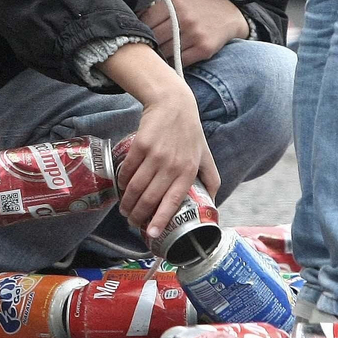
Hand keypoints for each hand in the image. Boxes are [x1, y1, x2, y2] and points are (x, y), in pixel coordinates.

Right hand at [100, 43, 220, 238]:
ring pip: (136, 187)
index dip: (161, 220)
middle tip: (133, 222)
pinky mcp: (140, 145)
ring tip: (125, 210)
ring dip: (128, 202)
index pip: (173, 201)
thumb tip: (214, 203)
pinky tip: (123, 187)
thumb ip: (211, 179)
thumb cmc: (190, 133)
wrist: (174, 105)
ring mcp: (155, 155)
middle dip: (138, 215)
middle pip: (150, 198)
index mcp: (189, 171)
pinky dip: (123, 182)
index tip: (152, 233)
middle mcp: (172, 165)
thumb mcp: (206, 155)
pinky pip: (128, 170)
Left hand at [142, 0, 246, 66]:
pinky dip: (173, 62)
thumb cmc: (197, 8)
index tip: (139, 35)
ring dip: (159, 55)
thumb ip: (157, 7)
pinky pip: (179, 61)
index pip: (146, 21)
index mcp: (175, 3)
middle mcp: (184, 18)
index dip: (140, 30)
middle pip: (154, 38)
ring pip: (165, 52)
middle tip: (146, 48)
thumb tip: (130, 21)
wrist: (229, 15)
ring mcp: (195, 34)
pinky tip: (171, 59)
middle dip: (149, 44)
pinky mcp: (203, 49)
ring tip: (157, 54)